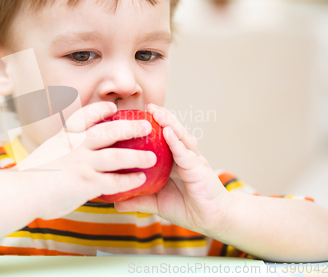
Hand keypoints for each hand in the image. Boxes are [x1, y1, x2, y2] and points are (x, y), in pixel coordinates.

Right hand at [26, 101, 156, 220]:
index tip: (113, 108)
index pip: (85, 117)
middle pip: (109, 132)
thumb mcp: (46, 154)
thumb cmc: (30, 177)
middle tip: (146, 126)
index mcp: (64, 137)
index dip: (101, 110)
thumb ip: (61, 152)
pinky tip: (140, 180)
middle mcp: (75, 146)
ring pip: (117, 155)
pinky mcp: (86, 183)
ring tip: (152, 157)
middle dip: (130, 128)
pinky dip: (129, 180)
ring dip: (137, 156)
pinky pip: (114, 181)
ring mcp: (82, 164)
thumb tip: (69, 156)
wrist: (20, 192)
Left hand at [114, 104, 230, 235]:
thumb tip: (116, 203)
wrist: (211, 221)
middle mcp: (184, 156)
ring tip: (156, 111)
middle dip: (161, 117)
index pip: (162, 139)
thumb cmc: (186, 208)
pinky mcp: (199, 170)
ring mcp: (192, 161)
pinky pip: (186, 154)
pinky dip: (176, 143)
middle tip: (147, 105)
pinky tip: (168, 132)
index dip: (152, 127)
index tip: (135, 115)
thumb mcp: (156, 203)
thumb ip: (138, 200)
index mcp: (173, 161)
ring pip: (180, 137)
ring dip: (169, 123)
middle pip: (172, 132)